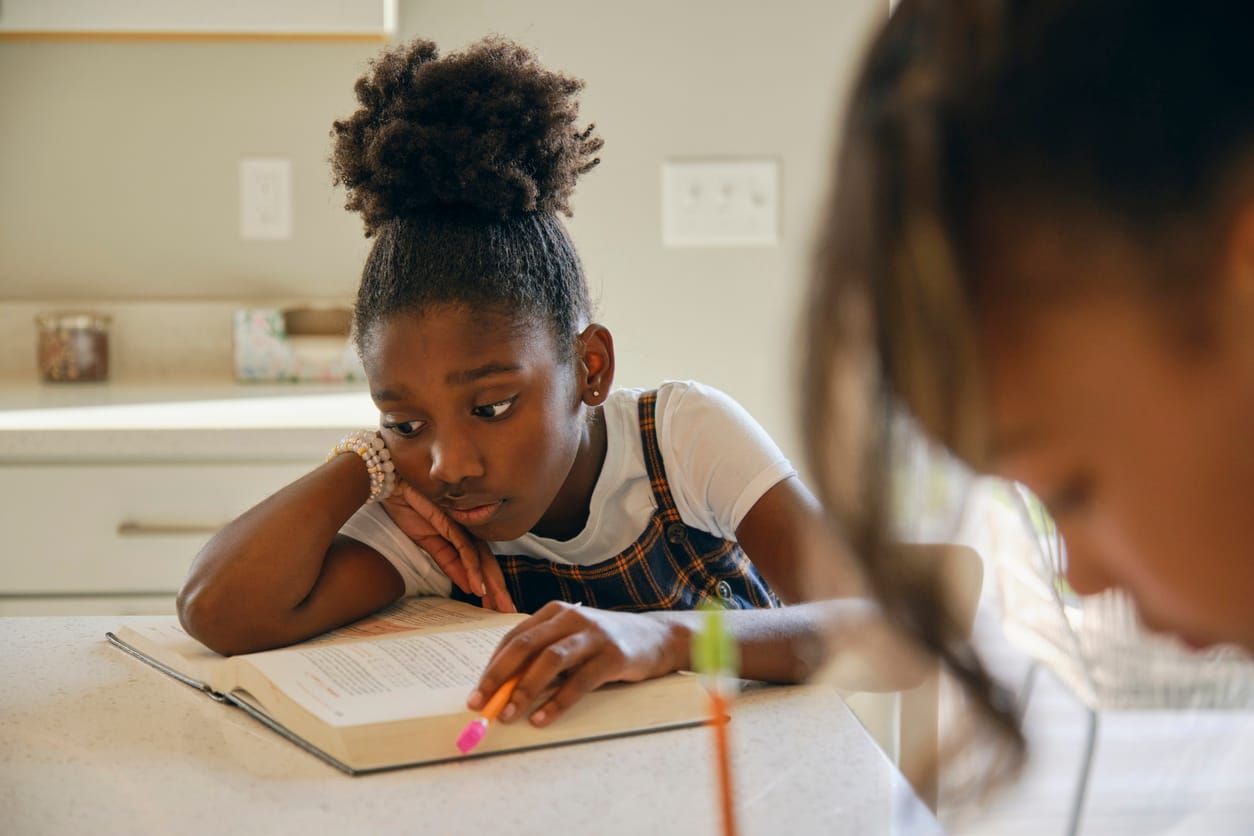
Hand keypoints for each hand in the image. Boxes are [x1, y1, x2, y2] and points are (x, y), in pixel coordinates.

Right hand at [381, 481, 514, 611]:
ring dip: (489, 583)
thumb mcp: (427, 542)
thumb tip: (467, 585)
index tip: (496, 607)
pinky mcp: (449, 520)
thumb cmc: (409, 507)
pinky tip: (476, 586)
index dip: (490, 584)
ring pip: (480, 558)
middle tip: (507, 611)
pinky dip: (470, 567)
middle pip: (487, 562)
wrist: (393, 482)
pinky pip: (463, 547)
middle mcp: (466, 528)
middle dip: (498, 588)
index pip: (481, 563)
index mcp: (463, 534)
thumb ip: (448, 561)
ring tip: (496, 604)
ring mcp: (460, 523)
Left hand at [467, 602, 683, 726]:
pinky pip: (579, 681)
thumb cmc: (606, 643)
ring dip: (525, 689)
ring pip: (550, 660)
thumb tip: (505, 691)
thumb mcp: (573, 641)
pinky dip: (558, 702)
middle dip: (499, 676)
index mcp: (556, 613)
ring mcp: (594, 636)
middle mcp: (572, 619)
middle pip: (526, 645)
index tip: (477, 692)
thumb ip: (544, 658)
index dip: (493, 666)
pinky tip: (543, 718)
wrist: (658, 637)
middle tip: (481, 703)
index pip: (515, 638)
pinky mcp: (613, 656)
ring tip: (509, 714)